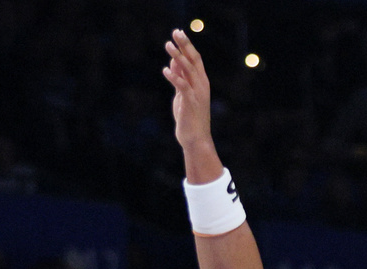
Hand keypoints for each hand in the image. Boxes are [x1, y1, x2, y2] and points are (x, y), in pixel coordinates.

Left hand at [163, 29, 212, 151]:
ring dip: (177, 57)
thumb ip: (180, 78)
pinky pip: (183, 86)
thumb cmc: (189, 117)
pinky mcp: (191, 102)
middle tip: (176, 32)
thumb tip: (173, 61)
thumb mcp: (182, 94)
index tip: (178, 33)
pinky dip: (174, 77)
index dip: (187, 45)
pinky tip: (165, 70)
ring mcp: (197, 93)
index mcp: (201, 82)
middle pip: (194, 60)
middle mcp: (202, 85)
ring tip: (167, 45)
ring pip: (188, 70)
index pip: (195, 59)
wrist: (195, 139)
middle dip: (185, 45)